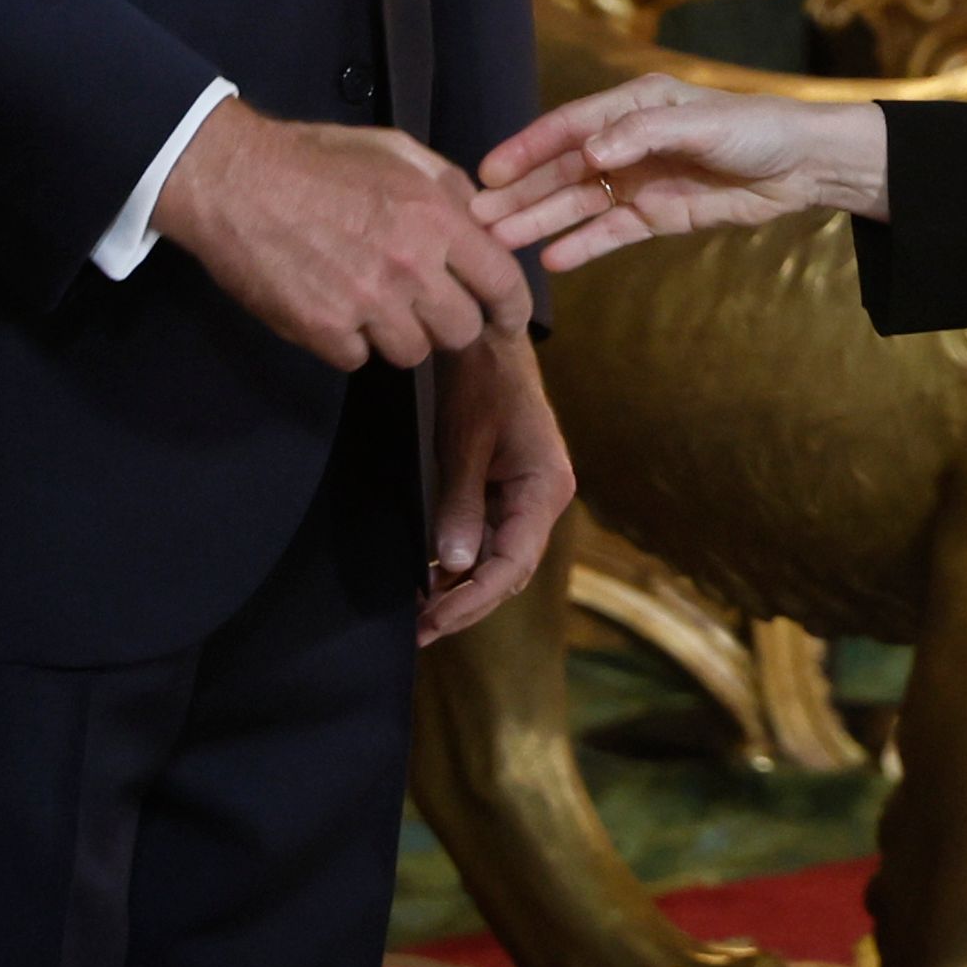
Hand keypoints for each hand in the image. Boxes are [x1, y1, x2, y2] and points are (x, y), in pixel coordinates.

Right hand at [155, 103, 526, 370]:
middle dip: (449, 322)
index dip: (513, 310)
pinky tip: (333, 307)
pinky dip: (349, 342)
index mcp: (435, 218)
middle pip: (461, 332)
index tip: (508, 321)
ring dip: (398, 334)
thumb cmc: (316, 160)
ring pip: (412, 352)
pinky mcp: (325, 330)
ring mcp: (367, 303)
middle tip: (423, 304)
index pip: (502, 283)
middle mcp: (410, 266)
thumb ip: (449, 189)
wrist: (235, 181)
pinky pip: (359, 359)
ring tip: (370, 300)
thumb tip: (486, 222)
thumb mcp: (396, 152)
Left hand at [418, 330, 574, 644]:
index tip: (434, 621)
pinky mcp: (510, 489)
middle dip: (467, 603)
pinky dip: (465, 562)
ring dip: (465, 587)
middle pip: (511, 570)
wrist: (485, 336)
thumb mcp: (464, 441)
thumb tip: (455, 565)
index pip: (514, 563)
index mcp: (546, 488)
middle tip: (421, 630)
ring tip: (422, 614)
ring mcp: (528, 495)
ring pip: (501, 559)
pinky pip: (492, 538)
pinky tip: (434, 578)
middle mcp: (545, 498)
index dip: (473, 599)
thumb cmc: (480, 379)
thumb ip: (461, 504)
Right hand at [473, 76, 889, 270]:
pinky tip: (551, 259)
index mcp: (632, 107)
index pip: (569, 127)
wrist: (803, 166)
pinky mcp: (657, 215)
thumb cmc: (756, 128)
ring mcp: (639, 181)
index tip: (490, 172)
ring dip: (540, 220)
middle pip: (563, 169)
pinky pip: (610, 232)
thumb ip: (644, 133)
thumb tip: (592, 151)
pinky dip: (582, 245)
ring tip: (500, 240)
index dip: (528, 148)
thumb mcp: (702, 122)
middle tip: (478, 216)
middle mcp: (627, 143)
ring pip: (578, 203)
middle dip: (521, 192)